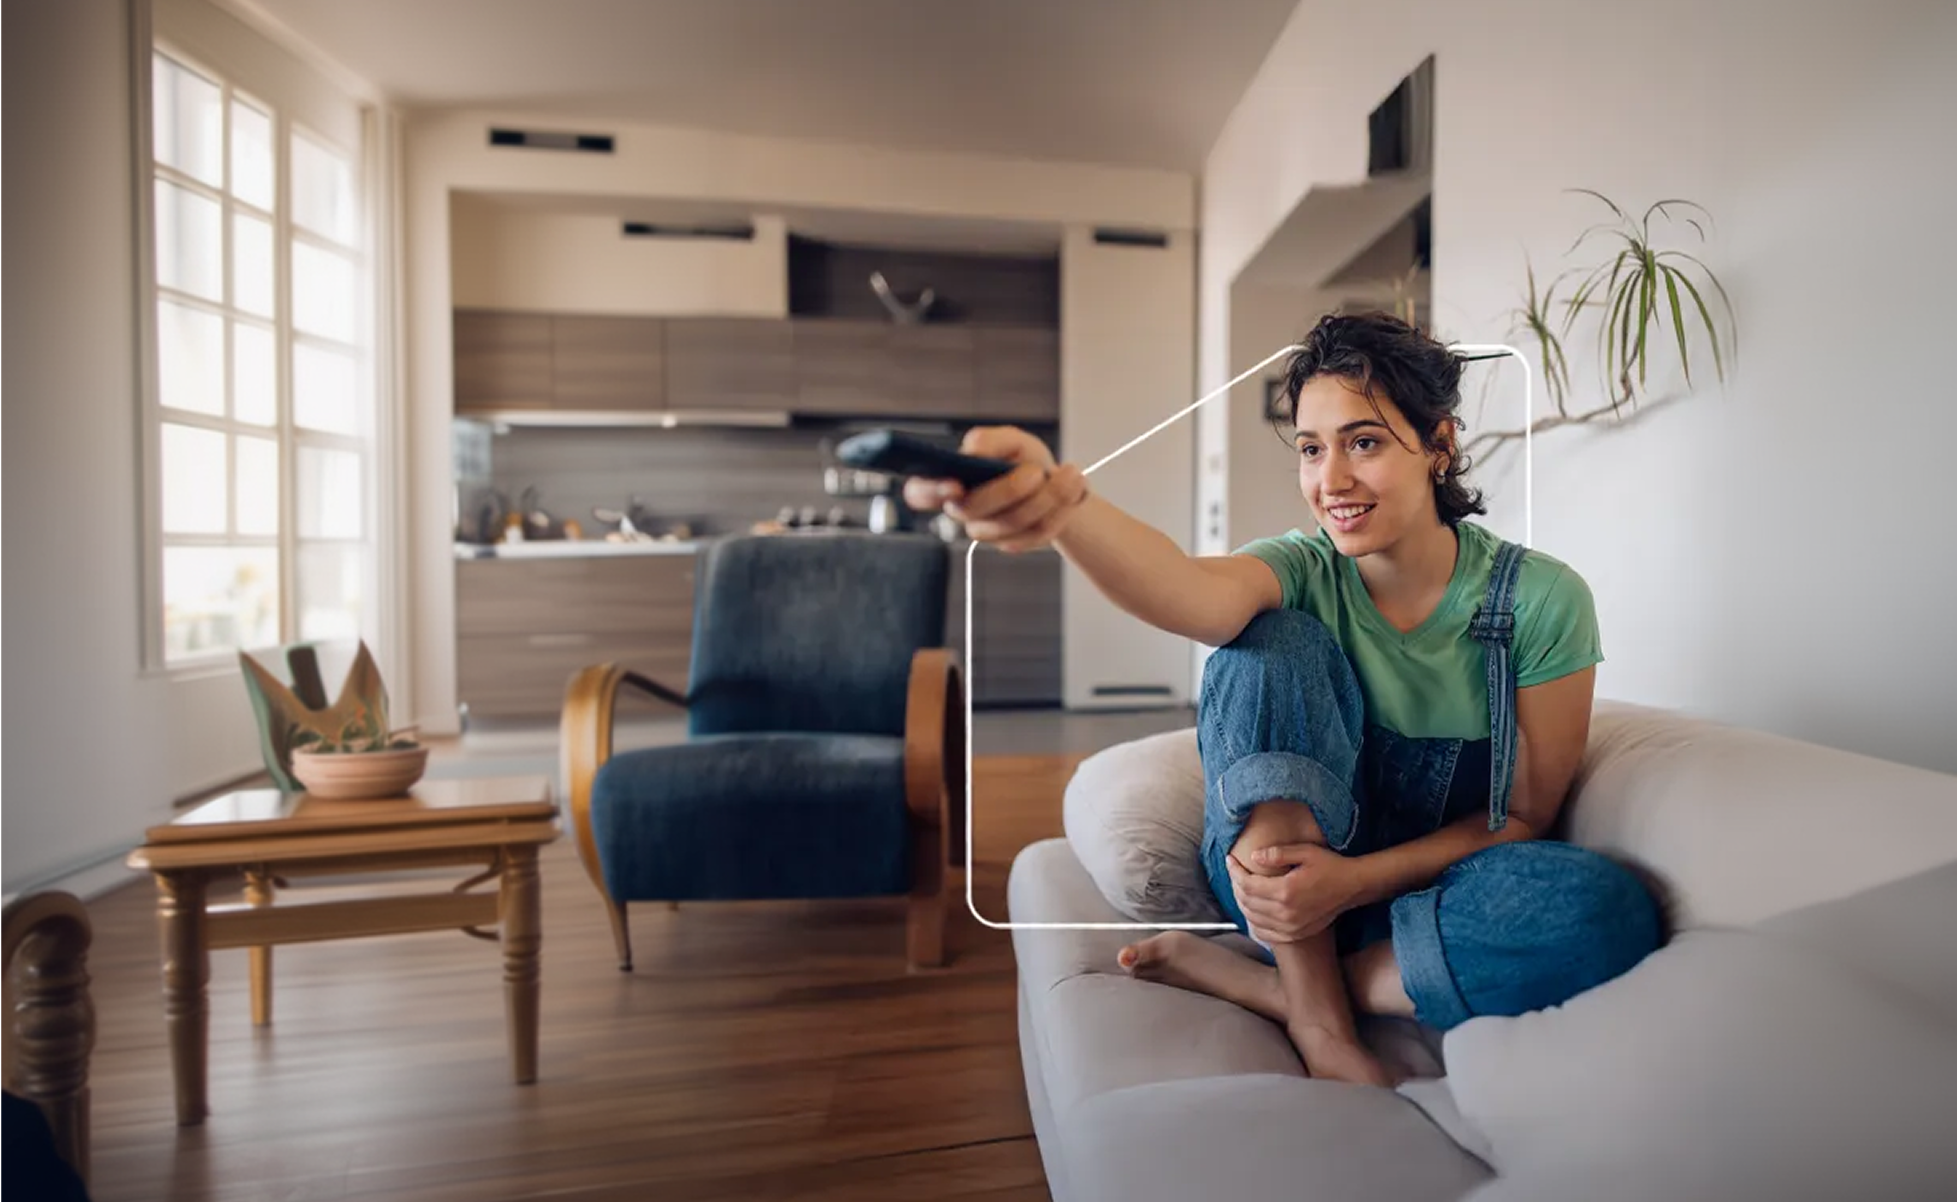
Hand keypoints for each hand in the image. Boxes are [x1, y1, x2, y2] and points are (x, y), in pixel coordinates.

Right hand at [900, 426, 1087, 552]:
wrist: (1055, 481)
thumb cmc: (1023, 458)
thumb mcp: (1010, 440)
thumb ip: (990, 440)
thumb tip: (972, 448)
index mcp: (950, 480)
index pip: (920, 492)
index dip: (930, 491)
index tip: (955, 483)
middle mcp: (963, 510)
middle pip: (975, 509)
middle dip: (1009, 490)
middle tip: (1037, 472)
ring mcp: (988, 531)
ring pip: (1012, 523)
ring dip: (1046, 497)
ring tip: (1070, 473)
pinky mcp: (1014, 543)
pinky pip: (1036, 533)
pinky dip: (1060, 509)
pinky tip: (1073, 488)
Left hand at [1225, 843, 1366, 943]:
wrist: (1353, 886)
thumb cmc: (1330, 866)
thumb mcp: (1305, 852)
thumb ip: (1277, 854)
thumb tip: (1253, 857)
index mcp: (1286, 891)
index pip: (1248, 884)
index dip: (1235, 871)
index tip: (1230, 859)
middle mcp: (1286, 912)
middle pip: (1247, 902)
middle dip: (1235, 885)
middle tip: (1234, 872)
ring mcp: (1290, 926)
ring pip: (1252, 918)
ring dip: (1241, 903)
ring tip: (1240, 887)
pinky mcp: (1296, 933)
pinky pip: (1265, 934)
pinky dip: (1253, 923)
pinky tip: (1252, 911)